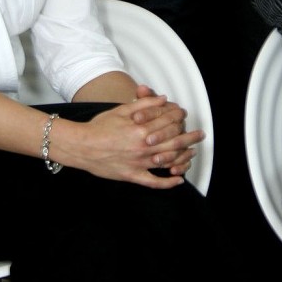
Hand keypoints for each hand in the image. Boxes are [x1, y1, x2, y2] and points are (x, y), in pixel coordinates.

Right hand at [52, 92, 204, 186]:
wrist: (81, 146)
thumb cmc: (100, 126)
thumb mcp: (122, 109)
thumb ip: (144, 103)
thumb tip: (163, 99)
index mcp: (141, 128)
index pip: (168, 122)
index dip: (179, 118)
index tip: (185, 116)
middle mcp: (143, 146)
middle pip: (173, 141)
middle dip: (189, 137)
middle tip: (200, 135)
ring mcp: (138, 162)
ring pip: (168, 160)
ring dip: (183, 156)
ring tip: (192, 152)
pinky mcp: (132, 176)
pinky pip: (154, 182)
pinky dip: (168, 182)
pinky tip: (178, 179)